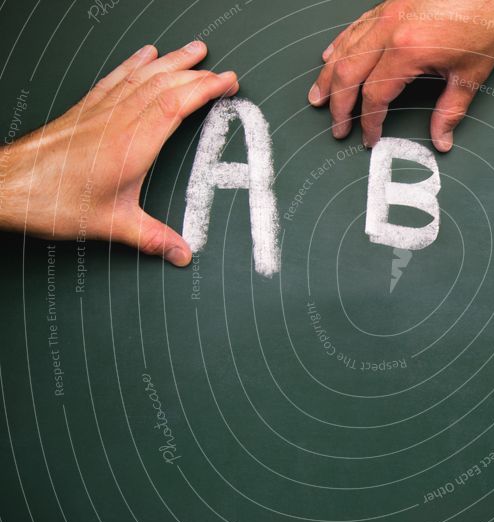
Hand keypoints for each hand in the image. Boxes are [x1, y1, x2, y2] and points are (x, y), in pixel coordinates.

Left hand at [0, 41, 237, 265]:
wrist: (9, 185)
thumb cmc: (54, 201)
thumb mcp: (111, 225)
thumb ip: (152, 238)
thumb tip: (182, 253)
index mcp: (131, 145)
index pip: (175, 104)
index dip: (204, 89)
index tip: (228, 82)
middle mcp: (118, 121)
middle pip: (164, 84)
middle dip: (198, 73)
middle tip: (224, 71)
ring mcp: (101, 111)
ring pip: (143, 76)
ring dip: (172, 61)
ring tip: (194, 50)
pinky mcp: (86, 110)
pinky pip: (117, 78)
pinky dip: (136, 63)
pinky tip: (146, 56)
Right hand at [308, 0, 493, 151]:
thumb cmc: (489, 21)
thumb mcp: (472, 74)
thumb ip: (451, 111)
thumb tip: (441, 139)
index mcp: (407, 51)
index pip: (375, 96)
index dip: (369, 122)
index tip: (369, 138)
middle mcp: (390, 30)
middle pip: (348, 74)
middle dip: (339, 105)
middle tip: (337, 128)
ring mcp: (388, 13)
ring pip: (345, 48)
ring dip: (329, 75)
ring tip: (319, 97)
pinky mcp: (392, 4)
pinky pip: (356, 27)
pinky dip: (341, 44)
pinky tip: (331, 55)